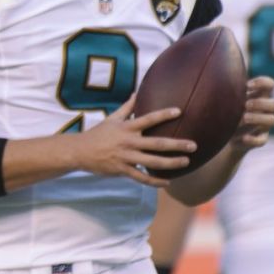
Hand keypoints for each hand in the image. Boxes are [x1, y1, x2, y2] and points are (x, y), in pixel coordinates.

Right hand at [71, 97, 194, 186]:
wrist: (80, 152)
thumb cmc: (98, 134)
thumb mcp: (112, 118)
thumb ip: (127, 107)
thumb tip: (137, 92)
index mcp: (127, 128)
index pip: (148, 119)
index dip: (164, 115)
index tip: (179, 111)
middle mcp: (128, 142)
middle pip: (157, 144)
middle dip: (177, 145)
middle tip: (193, 145)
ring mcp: (126, 157)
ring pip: (152, 162)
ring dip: (171, 163)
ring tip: (186, 162)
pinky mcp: (122, 170)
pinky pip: (142, 177)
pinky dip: (155, 181)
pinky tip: (168, 181)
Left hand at [228, 76, 273, 151]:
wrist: (223, 135)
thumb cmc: (225, 110)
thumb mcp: (226, 98)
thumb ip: (226, 88)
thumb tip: (211, 74)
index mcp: (258, 96)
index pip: (269, 85)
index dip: (263, 83)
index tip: (247, 85)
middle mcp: (264, 111)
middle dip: (262, 103)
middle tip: (246, 104)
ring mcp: (263, 126)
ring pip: (272, 120)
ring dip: (259, 118)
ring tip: (243, 118)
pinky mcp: (259, 139)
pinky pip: (263, 140)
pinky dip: (254, 139)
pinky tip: (243, 137)